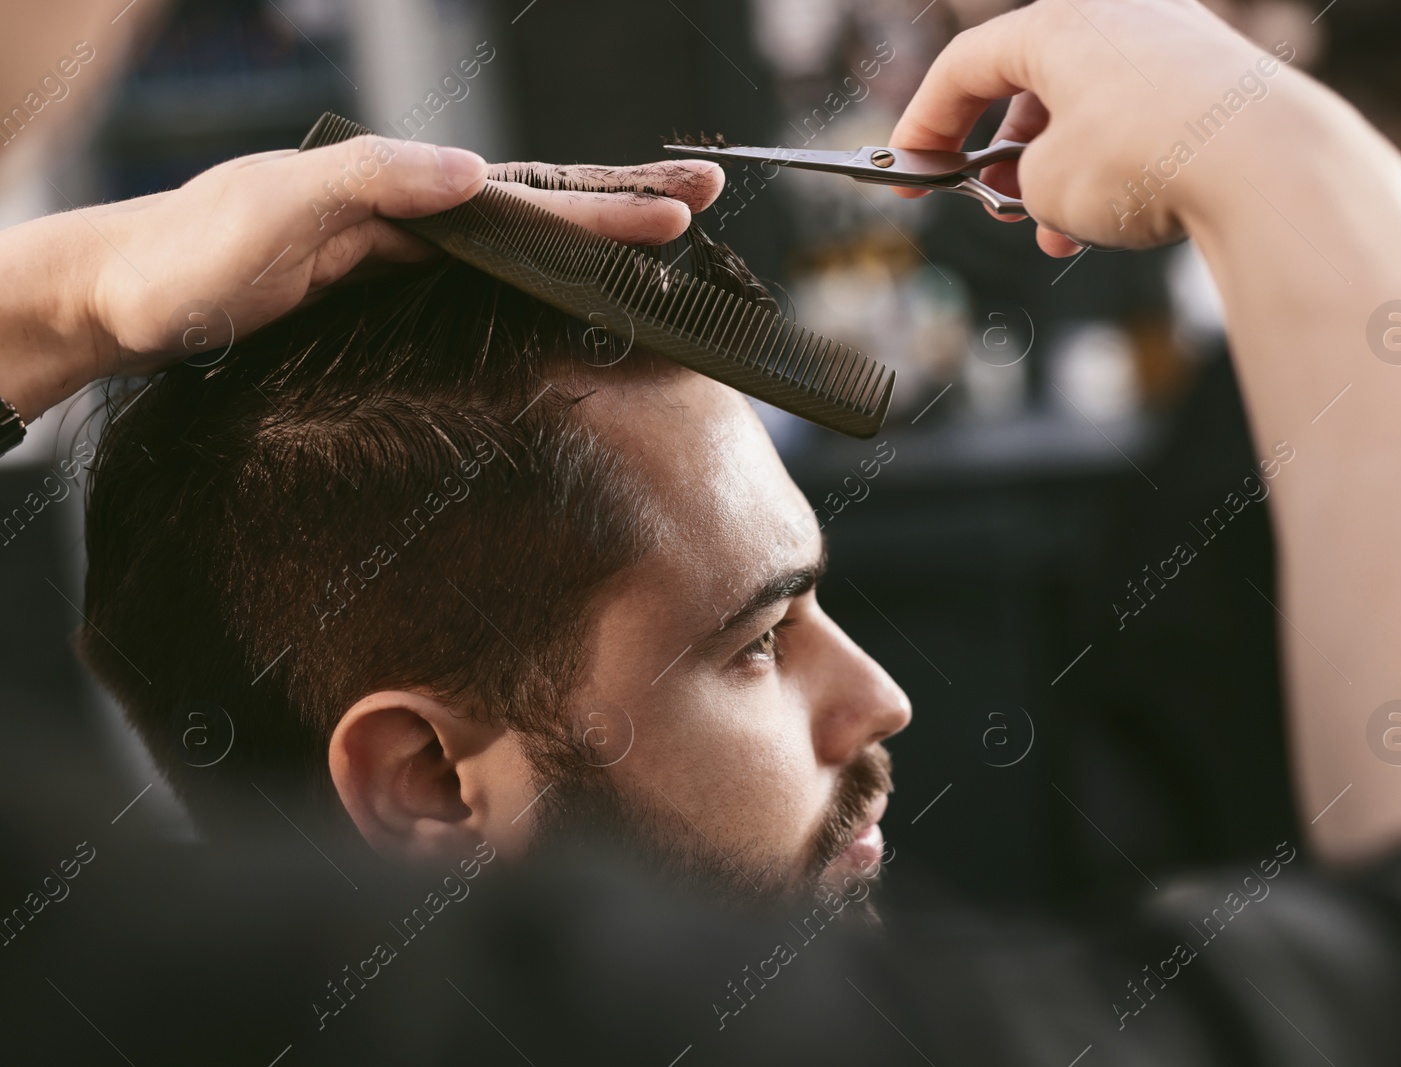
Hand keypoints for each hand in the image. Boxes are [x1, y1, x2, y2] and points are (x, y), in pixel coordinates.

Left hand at [0, 137, 723, 419]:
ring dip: (589, 235)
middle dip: (619, 201)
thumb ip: (368, 183)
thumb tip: (473, 171)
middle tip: (698, 200)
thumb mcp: (269, 211)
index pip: (521, 191)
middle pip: (535, 201)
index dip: (601, 201)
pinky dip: (536, 272)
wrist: (120, 299)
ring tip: (657, 235)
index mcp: (395, 184)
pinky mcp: (380, 283)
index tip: (675, 207)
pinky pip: (481, 272)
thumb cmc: (183, 258)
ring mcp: (396, 245)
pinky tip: (563, 286)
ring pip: (516, 236)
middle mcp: (406, 206)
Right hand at [888, 0, 1334, 253]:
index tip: (908, 167)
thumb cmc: (1152, 157)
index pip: (964, 67)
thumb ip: (1023, 179)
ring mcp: (1174, 40)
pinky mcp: (1215, 77)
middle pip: (1032, 83)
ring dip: (1061, 173)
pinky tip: (1111, 221)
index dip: (923, 125)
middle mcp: (1118, 13)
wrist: (1270, 165)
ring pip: (1090, 107)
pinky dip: (1115, 166)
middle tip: (991, 204)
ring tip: (1054, 230)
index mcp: (1058, 21)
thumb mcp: (1046, 185)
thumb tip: (1048, 182)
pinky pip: (1141, 119)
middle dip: (1004, 154)